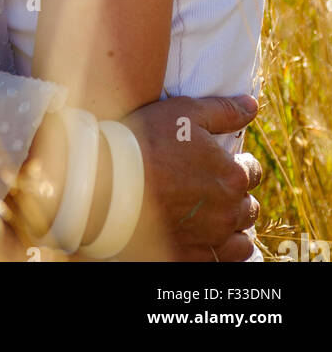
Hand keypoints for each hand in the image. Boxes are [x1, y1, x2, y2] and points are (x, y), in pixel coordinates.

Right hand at [121, 94, 261, 261]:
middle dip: (236, 195)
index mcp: (232, 175)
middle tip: (212, 187)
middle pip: (248, 205)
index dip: (239, 165)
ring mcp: (212, 236)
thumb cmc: (148, 140)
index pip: (252, 172)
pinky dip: (223, 248)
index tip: (222, 163)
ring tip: (212, 213)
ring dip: (233, 223)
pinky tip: (209, 236)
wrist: (112, 179)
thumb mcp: (186, 112)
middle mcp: (228, 209)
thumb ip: (225, 111)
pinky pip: (226, 259)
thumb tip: (252, 106)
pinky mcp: (194, 255)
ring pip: (241, 235)